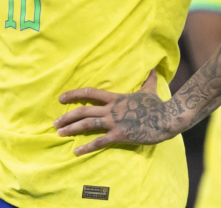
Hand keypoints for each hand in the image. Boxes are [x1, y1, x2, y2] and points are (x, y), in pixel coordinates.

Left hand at [54, 70, 178, 155]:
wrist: (166, 118)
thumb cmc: (157, 105)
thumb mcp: (150, 89)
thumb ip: (148, 79)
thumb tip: (153, 68)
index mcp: (115, 98)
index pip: (90, 93)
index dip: (74, 94)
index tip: (61, 98)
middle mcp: (111, 109)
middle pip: (84, 111)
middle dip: (67, 116)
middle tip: (55, 122)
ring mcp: (114, 122)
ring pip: (87, 125)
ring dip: (71, 129)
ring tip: (59, 133)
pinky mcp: (119, 135)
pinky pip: (99, 142)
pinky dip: (86, 147)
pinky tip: (76, 151)